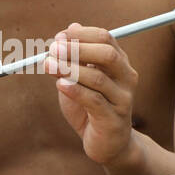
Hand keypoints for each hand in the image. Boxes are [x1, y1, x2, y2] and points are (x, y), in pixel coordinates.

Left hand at [46, 24, 137, 166]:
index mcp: (120, 64)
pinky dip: (75, 90)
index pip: (105, 39)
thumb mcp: (79, 80)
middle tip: (53, 49)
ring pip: (98, 78)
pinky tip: (60, 85)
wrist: (108, 145)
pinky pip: (95, 101)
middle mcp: (126, 79)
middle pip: (107, 55)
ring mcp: (123, 100)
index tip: (59, 36)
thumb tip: (68, 29)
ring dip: (70, 69)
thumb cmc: (91, 109)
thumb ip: (75, 57)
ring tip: (48, 65)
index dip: (81, 35)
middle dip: (78, 48)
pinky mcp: (113, 120)